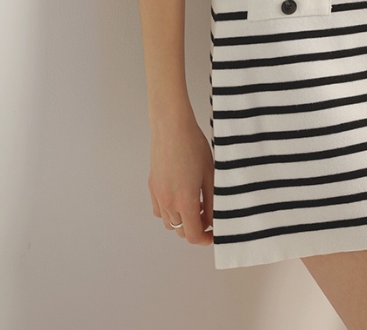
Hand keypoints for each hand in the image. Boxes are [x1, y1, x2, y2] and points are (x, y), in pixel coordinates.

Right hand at [148, 112, 213, 244]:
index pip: (193, 235)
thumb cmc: (193, 146)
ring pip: (169, 223)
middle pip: (181, 231)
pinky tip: (180, 198)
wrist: (171, 127)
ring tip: (195, 206)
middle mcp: (168, 202)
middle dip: (195, 229)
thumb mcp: (209, 174)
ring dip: (182, 221)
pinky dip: (169, 212)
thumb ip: (212, 202)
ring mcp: (158, 195)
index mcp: (184, 201)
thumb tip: (213, 220)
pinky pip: (159, 210)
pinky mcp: (152, 186)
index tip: (214, 234)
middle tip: (208, 217)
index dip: (205, 239)